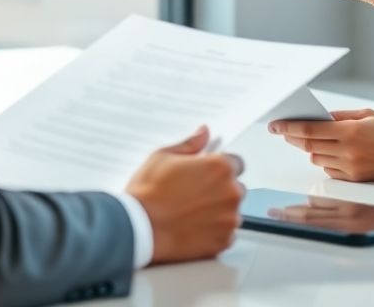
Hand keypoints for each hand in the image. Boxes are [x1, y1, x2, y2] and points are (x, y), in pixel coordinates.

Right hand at [125, 126, 244, 264]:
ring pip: (231, 212)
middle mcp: (230, 192)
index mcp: (220, 167)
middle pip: (236, 188)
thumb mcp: (163, 157)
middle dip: (220, 191)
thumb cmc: (147, 193)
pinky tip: (194, 228)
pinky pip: (227, 234)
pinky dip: (215, 232)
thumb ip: (190, 145)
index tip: (208, 175)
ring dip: (218, 212)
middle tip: (194, 196)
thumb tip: (203, 133)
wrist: (137, 229)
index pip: (236, 163)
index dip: (220, 169)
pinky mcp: (223, 241)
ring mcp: (229, 219)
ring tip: (191, 214)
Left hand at [269, 109, 373, 181]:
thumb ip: (340, 117)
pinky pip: (330, 171)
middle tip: (283, 132)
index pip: (310, 129)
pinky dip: (325, 162)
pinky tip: (329, 153)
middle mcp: (348, 151)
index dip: (288, 127)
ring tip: (309, 140)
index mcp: (350, 131)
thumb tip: (316, 118)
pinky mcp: (356, 180)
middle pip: (308, 146)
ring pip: (317, 159)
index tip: (274, 125)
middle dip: (293, 138)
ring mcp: (351, 168)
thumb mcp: (367, 114)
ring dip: (310, 150)